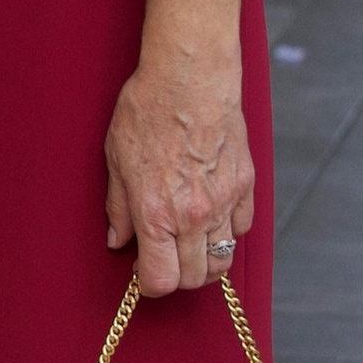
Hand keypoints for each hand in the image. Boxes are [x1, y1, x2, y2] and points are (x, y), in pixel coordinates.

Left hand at [106, 45, 255, 297]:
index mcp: (156, 213)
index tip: (142, 272)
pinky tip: (210, 217)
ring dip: (203, 262)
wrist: (190, 78)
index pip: (161, 279)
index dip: (149, 284)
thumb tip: (118, 240)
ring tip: (186, 245)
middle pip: (193, 278)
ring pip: (222, 260)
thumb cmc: (146, 111)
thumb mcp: (116, 159)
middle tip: (162, 258)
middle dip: (175, 277)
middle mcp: (194, 215)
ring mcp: (225, 202)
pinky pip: (242, 229)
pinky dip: (228, 233)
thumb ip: (118, 207)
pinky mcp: (246, 187)